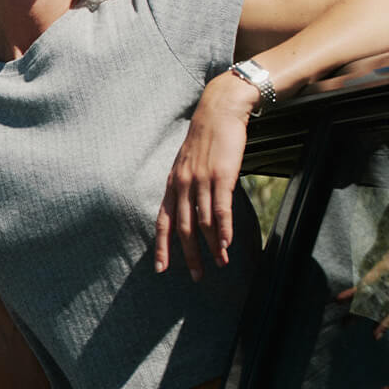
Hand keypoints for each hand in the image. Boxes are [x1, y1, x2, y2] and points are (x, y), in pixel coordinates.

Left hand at [155, 72, 253, 280]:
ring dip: (212, 247)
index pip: (163, 222)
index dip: (162, 247)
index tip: (162, 269)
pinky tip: (227, 244)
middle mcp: (182, 185)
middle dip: (189, 256)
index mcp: (172, 184)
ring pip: (203, 223)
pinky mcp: (221, 176)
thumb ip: (185, 188)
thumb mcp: (186, 164)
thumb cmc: (205, 140)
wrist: (219, 111)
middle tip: (197, 277)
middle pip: (183, 229)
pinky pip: (220, 209)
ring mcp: (201, 181)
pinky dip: (223, 229)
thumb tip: (189, 211)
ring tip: (220, 263)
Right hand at [337, 185, 388, 337]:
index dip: (388, 316)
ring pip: (386, 285)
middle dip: (375, 316)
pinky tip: (358, 290)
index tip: (376, 333)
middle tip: (356, 330)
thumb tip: (375, 261)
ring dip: (364, 300)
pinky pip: (384, 268)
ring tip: (345, 310)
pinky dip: (369, 280)